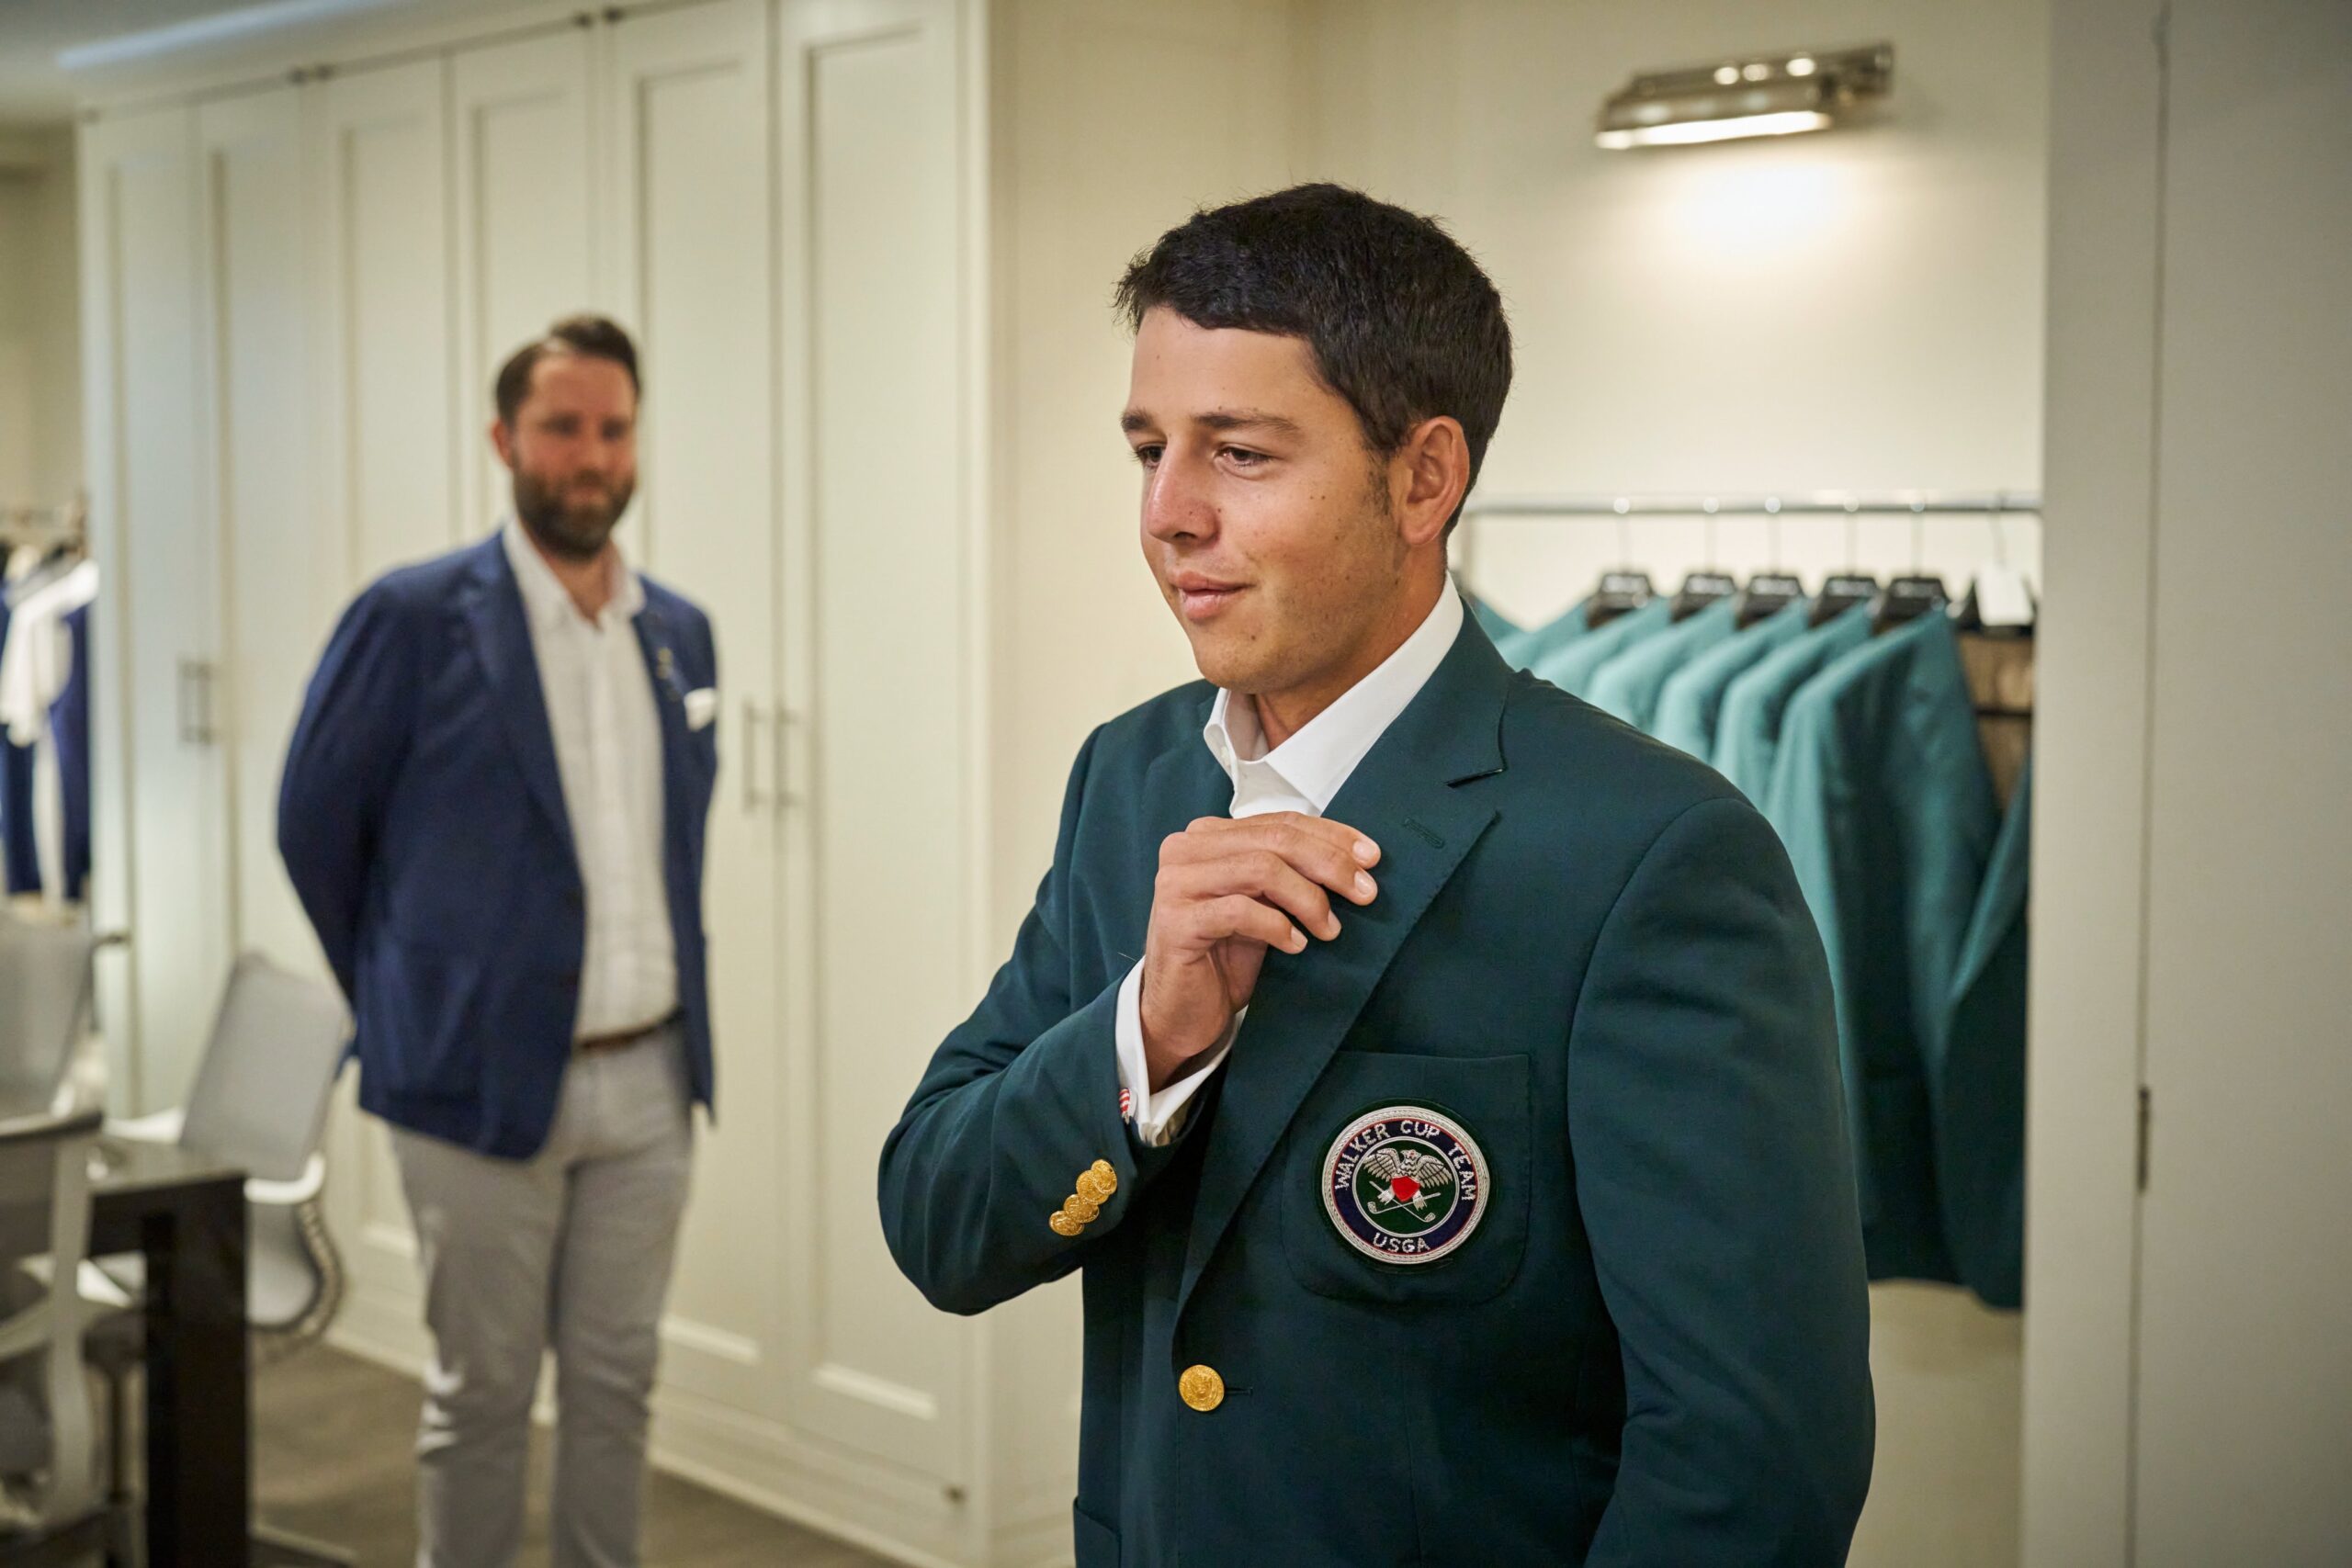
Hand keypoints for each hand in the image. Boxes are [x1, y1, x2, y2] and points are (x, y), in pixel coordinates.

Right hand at [1139, 813, 1380, 1090]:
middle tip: (1365, 894)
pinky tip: (1296, 945)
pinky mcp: (1175, 920)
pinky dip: (1278, 927)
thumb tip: (1357, 860)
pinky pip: (1240, 911)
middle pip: (1276, 839)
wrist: (1182, 1011)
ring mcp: (1176, 882)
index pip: (1281, 821)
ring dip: (1308, 899)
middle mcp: (1186, 849)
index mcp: (1209, 835)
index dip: (1331, 836)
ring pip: (1261, 869)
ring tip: (1329, 929)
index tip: (1371, 858)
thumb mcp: (1265, 904)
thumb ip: (1291, 873)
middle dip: (1330, 864)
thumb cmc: (1226, 955)